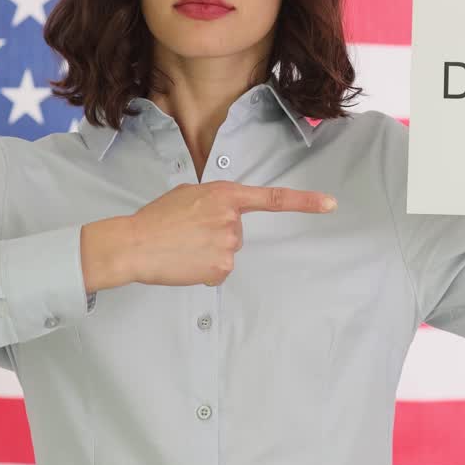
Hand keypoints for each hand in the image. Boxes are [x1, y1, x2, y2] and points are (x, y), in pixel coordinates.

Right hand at [80, 181, 337, 290]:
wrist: (134, 244)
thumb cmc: (156, 218)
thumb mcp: (188, 194)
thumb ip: (214, 201)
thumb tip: (222, 214)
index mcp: (225, 194)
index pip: (273, 198)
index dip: (305, 202)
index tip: (331, 205)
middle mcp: (233, 218)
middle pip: (237, 232)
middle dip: (216, 234)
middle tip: (187, 232)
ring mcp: (229, 244)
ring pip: (227, 252)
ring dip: (208, 252)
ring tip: (182, 246)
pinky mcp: (221, 268)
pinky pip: (218, 271)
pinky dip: (203, 269)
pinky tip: (184, 262)